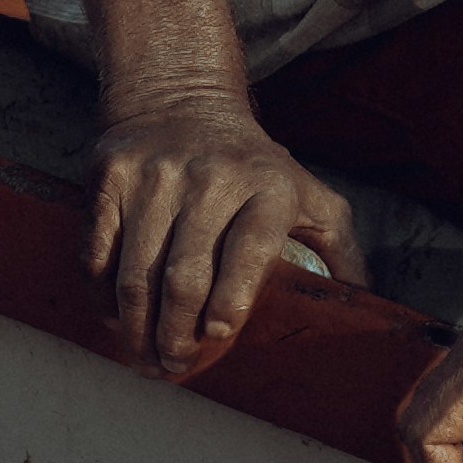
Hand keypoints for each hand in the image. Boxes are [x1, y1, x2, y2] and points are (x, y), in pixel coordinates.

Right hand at [83, 84, 355, 383]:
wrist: (181, 98)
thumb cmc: (254, 165)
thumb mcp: (309, 195)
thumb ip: (340, 250)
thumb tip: (363, 306)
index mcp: (268, 186)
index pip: (249, 248)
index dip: (232, 297)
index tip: (218, 334)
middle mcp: (211, 177)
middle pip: (184, 274)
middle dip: (176, 334)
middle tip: (175, 365)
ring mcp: (155, 175)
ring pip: (136, 271)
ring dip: (136, 327)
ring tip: (144, 355)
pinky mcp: (111, 175)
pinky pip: (98, 250)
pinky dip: (102, 294)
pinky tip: (116, 317)